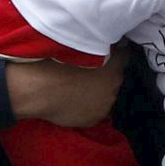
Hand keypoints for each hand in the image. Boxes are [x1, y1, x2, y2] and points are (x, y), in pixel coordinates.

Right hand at [6, 52, 123, 128]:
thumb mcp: (77, 47)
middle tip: (90, 71)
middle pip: (116, 77)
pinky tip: (77, 101)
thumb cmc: (55, 62)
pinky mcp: (95, 118)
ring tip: (82, 87)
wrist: (39, 90)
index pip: (125, 55)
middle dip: (107, 73)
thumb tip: (106, 47)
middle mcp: (115, 85)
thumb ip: (96, 47)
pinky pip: (96, 109)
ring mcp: (106, 104)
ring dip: (99, 91)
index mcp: (114, 65)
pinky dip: (90, 105)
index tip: (108, 52)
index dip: (116, 53)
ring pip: (107, 95)